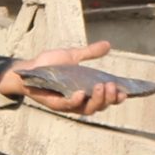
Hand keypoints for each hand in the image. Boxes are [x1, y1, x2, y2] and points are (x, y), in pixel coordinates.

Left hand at [0, 41, 128, 115]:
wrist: (28, 69)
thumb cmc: (49, 65)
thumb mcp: (73, 56)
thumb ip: (90, 53)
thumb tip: (108, 45)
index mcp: (87, 90)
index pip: (107, 98)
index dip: (117, 97)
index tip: (126, 92)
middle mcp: (80, 100)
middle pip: (101, 106)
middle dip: (110, 98)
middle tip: (112, 86)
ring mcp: (68, 104)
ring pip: (88, 109)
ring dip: (98, 100)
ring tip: (102, 87)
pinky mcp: (56, 104)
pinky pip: (68, 106)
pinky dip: (76, 101)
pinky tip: (80, 94)